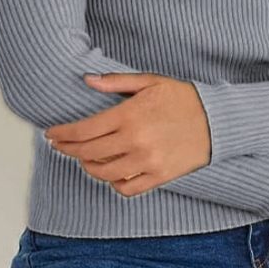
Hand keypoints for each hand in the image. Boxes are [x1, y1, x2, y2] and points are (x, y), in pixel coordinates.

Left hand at [44, 73, 211, 195]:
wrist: (216, 120)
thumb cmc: (182, 97)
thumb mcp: (150, 81)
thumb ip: (116, 82)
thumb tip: (87, 80)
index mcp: (129, 115)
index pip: (84, 130)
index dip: (63, 133)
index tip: (51, 133)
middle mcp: (135, 141)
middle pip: (88, 152)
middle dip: (68, 149)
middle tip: (60, 145)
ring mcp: (146, 161)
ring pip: (102, 172)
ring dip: (87, 166)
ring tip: (83, 158)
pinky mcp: (158, 176)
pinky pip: (126, 187)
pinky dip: (113, 182)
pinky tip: (110, 172)